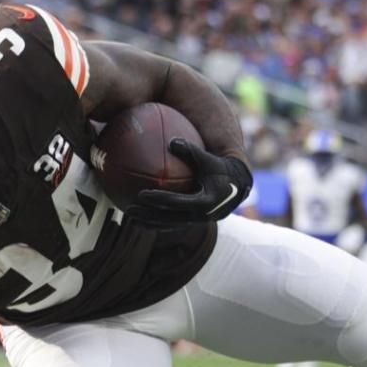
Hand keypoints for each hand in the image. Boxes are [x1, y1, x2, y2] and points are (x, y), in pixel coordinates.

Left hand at [129, 140, 252, 226]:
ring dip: (148, 222)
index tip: (141, 194)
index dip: (158, 200)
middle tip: (129, 209)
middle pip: (168, 219)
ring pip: (167, 225)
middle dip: (148, 215)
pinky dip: (155, 222)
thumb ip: (192, 151)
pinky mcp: (191, 222)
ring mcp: (194, 221)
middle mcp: (198, 216)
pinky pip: (170, 224)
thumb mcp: (209, 160)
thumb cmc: (221, 169)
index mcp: (204, 202)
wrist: (236, 188)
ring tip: (130, 215)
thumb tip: (172, 141)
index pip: (176, 202)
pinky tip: (139, 217)